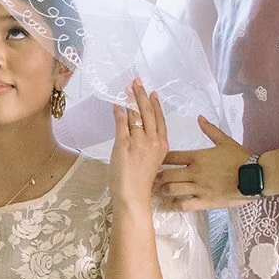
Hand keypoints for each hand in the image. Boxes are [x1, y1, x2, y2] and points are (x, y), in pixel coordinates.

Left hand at [109, 79, 168, 206]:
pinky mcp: (124, 144)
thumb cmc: (140, 183)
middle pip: (148, 112)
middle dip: (142, 95)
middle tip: (137, 81)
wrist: (133, 196)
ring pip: (135, 115)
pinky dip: (119, 113)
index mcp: (162, 145)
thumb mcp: (150, 161)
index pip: (160, 119)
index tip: (152, 93)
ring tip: (126, 89)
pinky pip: (122, 124)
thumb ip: (147, 146)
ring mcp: (139, 142)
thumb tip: (137, 132)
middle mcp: (153, 141)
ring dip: (130, 99)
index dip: (156, 104)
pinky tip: (117, 105)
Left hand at [155, 116, 251, 210]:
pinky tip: (173, 203)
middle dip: (157, 177)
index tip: (155, 161)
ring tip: (160, 191)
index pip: (170, 156)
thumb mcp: (225, 141)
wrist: (255, 176)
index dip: (159, 159)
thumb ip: (210, 129)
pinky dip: (175, 205)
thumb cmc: (240, 158)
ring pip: (171, 190)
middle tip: (152, 179)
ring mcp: (199, 188)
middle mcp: (194, 172)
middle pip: (165, 175)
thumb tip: (199, 117)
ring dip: (163, 191)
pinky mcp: (204, 201)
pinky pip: (184, 204)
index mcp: (197, 156)